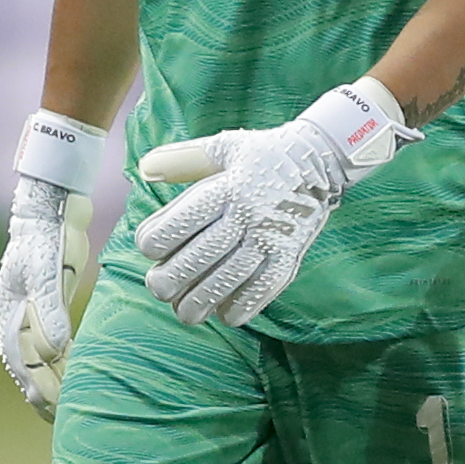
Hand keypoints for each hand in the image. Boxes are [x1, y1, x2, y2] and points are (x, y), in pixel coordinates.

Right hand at [0, 176, 91, 420]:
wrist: (52, 207)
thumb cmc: (46, 237)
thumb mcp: (47, 273)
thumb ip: (50, 312)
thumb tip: (54, 352)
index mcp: (8, 311)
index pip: (22, 358)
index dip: (37, 384)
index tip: (53, 407)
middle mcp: (16, 315)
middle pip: (29, 363)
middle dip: (44, 390)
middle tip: (63, 419)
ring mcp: (32, 309)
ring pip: (40, 355)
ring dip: (53, 380)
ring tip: (68, 408)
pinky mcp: (50, 303)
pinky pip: (53, 342)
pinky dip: (62, 361)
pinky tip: (75, 374)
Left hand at [135, 79, 414, 326]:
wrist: (320, 160)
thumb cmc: (262, 155)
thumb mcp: (224, 147)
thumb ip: (184, 159)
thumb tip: (145, 167)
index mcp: (229, 185)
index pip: (185, 218)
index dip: (158, 238)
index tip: (149, 248)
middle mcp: (249, 212)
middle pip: (204, 253)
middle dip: (174, 277)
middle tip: (157, 288)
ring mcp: (272, 236)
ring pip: (232, 277)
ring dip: (203, 300)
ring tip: (184, 314)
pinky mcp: (290, 254)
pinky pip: (266, 287)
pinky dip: (245, 305)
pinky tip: (226, 316)